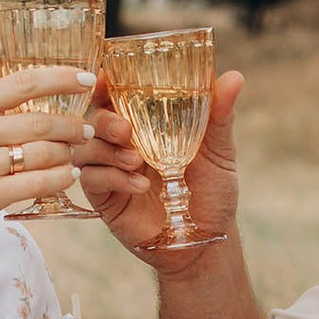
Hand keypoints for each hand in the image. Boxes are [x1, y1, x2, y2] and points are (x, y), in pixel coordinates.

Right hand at [0, 66, 95, 239]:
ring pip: (45, 154)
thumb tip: (43, 92)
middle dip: (73, 126)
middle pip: (42, 123)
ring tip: (74, 154)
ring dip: (68, 153)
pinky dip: (61, 178)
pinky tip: (68, 174)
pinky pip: (39, 182)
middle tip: (86, 129)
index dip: (62, 78)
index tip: (88, 79)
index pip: (25, 82)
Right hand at [75, 71, 244, 269]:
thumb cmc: (212, 193)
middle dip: (104, 120)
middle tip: (125, 130)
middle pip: (93, 120)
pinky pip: (91, 181)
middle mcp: (123, 146)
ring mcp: (111, 172)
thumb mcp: (219, 152)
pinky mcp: (105, 200)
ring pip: (85, 148)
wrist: (206, 240)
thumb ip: (220, 116)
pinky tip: (138, 186)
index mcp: (145, 127)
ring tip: (136, 161)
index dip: (105, 84)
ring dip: (106, 150)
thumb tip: (234, 77)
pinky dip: (112, 179)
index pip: (114, 97)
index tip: (106, 77)